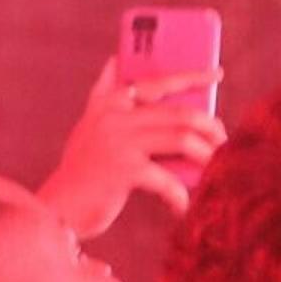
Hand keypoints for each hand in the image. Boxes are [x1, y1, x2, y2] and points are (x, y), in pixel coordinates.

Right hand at [38, 63, 227, 234]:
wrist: (57, 208)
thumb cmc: (84, 173)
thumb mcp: (94, 131)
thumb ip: (111, 106)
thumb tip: (152, 92)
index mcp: (106, 103)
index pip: (155, 81)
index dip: (189, 76)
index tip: (216, 74)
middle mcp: (111, 115)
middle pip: (179, 113)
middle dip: (210, 127)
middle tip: (223, 141)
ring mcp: (116, 140)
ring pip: (182, 139)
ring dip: (206, 157)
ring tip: (214, 170)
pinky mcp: (122, 169)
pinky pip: (169, 180)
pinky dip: (179, 196)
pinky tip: (181, 207)